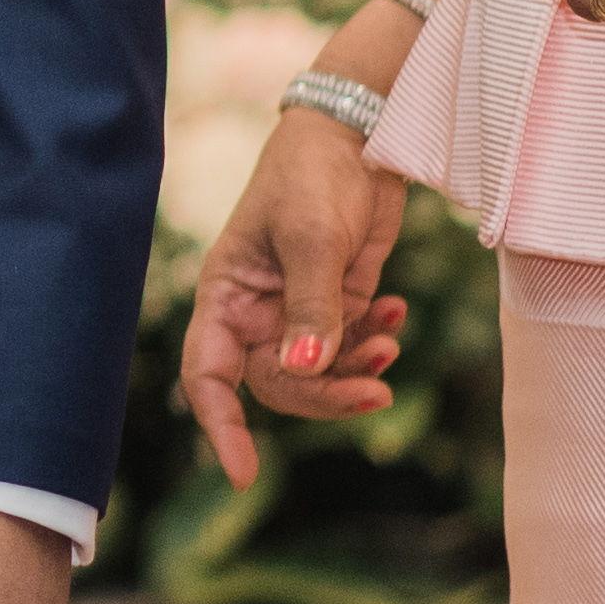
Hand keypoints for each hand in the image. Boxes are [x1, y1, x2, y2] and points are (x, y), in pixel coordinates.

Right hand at [173, 106, 413, 491]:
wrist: (361, 131)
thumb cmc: (314, 174)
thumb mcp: (312, 239)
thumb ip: (312, 307)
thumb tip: (306, 368)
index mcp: (227, 295)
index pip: (208, 375)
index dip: (220, 426)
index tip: (243, 472)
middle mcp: (258, 311)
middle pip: (278, 384)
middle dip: (325, 393)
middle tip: (377, 390)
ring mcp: (300, 307)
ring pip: (321, 371)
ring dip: (357, 367)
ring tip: (390, 341)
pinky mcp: (340, 298)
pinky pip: (353, 343)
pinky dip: (375, 337)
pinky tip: (396, 313)